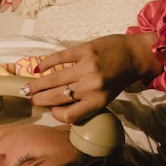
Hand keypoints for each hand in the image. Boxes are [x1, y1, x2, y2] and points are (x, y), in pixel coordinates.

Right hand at [25, 33, 159, 122]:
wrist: (136, 54)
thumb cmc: (120, 77)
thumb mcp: (106, 95)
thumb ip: (86, 101)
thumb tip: (58, 104)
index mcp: (98, 101)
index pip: (68, 115)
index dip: (55, 114)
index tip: (50, 110)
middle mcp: (92, 86)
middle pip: (57, 97)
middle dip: (40, 99)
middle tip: (31, 98)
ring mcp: (87, 67)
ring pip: (54, 80)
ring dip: (37, 85)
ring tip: (28, 87)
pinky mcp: (84, 50)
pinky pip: (59, 58)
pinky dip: (46, 63)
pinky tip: (38, 68)